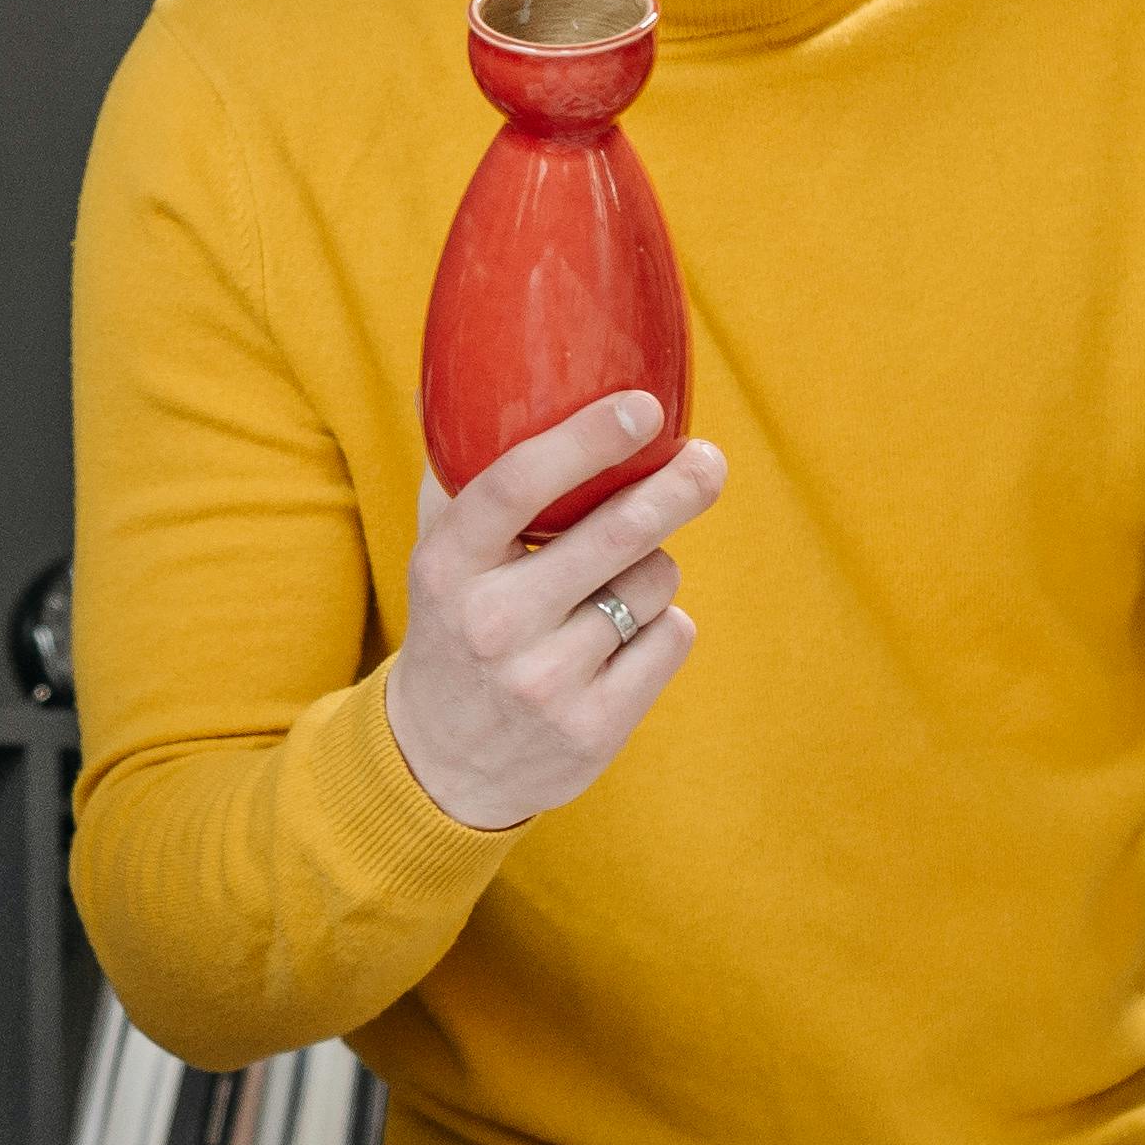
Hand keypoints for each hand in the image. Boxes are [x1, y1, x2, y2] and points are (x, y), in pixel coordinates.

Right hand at [383, 395, 728, 830]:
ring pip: (655, 584)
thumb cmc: (455, 629)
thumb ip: (461, 481)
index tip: (644, 408)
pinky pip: (672, 638)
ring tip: (617, 586)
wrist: (437, 762)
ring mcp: (545, 681)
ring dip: (655, 570)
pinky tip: (623, 638)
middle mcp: (493, 622)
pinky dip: (662, 625)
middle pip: (618, 533)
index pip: (519, 484)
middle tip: (707, 462)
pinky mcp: (593, 727)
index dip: (588, 439)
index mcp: (449, 566)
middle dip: (677, 487)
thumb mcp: (437, 560)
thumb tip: (474, 382)